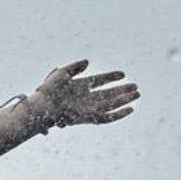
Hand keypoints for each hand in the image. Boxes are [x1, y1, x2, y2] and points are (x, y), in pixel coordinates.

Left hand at [21, 59, 138, 130]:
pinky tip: (130, 109)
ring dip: (124, 100)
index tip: (123, 74)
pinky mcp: (89, 118)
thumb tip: (88, 62)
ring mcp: (88, 108)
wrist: (43, 106)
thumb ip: (75, 66)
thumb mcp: (61, 73)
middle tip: (135, 87)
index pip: (100, 80)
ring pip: (111, 104)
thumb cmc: (48, 90)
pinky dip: (119, 114)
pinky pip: (107, 118)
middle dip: (122, 90)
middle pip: (108, 94)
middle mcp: (86, 98)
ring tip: (137, 94)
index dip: (111, 77)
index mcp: (80, 86)